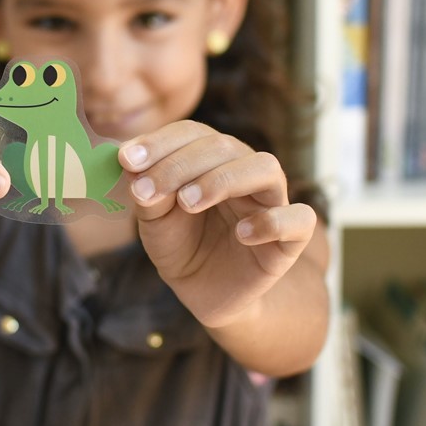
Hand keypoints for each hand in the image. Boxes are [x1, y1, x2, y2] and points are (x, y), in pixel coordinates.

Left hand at [118, 121, 316, 328]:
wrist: (202, 292)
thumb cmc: (179, 245)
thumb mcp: (153, 220)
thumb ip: (146, 191)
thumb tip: (127, 160)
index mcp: (210, 158)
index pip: (192, 133)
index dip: (160, 142)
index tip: (126, 159)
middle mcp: (243, 171)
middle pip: (224, 146)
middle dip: (180, 164)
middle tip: (150, 190)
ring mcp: (270, 202)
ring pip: (266, 168)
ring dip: (223, 179)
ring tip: (188, 203)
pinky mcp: (290, 239)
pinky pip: (299, 219)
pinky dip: (272, 222)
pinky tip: (241, 235)